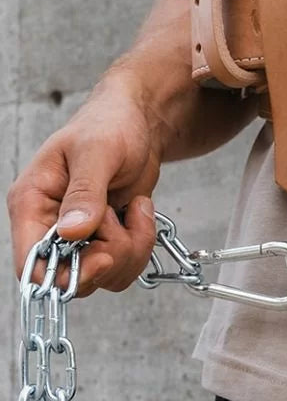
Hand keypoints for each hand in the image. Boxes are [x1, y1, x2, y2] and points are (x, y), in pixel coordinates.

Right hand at [8, 73, 159, 296]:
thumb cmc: (110, 125)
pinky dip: (142, 242)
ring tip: (135, 208)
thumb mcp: (98, 151)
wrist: (139, 122)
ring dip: (132, 247)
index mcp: (33, 203)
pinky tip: (140, 210)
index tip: (103, 257)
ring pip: (104, 275)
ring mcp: (81, 236)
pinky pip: (125, 264)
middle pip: (72, 278)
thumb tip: (72, 232)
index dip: (65, 274)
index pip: (31, 263)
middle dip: (110, 256)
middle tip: (123, 219)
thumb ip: (85, 192)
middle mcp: (51, 226)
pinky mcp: (107, 238)